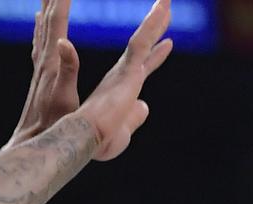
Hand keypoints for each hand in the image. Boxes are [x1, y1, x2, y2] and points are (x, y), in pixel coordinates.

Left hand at [6, 0, 81, 147]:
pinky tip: (40, 22)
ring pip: (42, 28)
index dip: (61, 0)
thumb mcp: (65, 98)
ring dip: (46, 7)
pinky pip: (40, 42)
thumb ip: (67, 69)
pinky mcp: (40, 76)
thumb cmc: (51, 125)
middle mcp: (43, 61)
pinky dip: (42, 27)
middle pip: (47, 20)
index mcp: (52, 63)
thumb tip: (64, 41)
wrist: (30, 142)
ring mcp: (40, 68)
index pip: (57, 22)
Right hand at [75, 0, 173, 160]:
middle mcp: (122, 76)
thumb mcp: (122, 131)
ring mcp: (125, 71)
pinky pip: (143, 41)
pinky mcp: (128, 70)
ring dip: (157, 19)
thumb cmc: (99, 141)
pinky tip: (163, 7)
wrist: (85, 138)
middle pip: (144, 47)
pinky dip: (153, 24)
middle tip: (165, 9)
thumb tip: (145, 106)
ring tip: (166, 1)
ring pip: (144, 39)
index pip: (142, 67)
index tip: (168, 43)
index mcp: (121, 90)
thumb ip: (134, 117)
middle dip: (156, 28)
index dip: (155, 56)